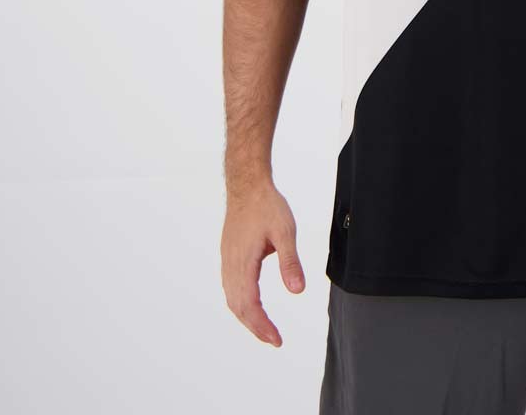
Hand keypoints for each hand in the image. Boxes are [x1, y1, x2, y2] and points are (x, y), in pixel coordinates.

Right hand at [221, 180, 305, 345]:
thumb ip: (290, 262)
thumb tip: (297, 291)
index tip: (276, 340)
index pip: (250, 305)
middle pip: (238, 307)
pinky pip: (231, 287)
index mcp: (243, 263)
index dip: (261, 326)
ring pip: (232, 299)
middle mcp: (231, 266)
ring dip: (247, 317)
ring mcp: (228, 261)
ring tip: (264, 329)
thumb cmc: (267, 206)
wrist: (247, 185)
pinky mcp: (229, 256)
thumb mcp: (285, 232)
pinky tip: (251, 305)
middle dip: (255, 327)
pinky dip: (241, 303)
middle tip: (274, 340)